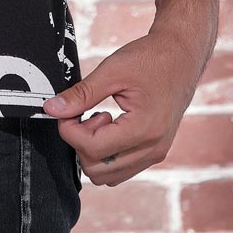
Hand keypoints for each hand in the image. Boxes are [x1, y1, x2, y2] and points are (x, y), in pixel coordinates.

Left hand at [41, 23, 209, 185]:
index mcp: (144, 129)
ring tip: (99, 118)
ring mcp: (156, 154)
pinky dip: (106, 153)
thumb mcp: (111, 70)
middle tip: (84, 113)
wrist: (181, 57)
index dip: (70, 131)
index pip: (93, 149)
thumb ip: (81, 94)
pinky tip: (109, 125)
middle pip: (98, 169)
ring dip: (93, 151)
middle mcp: (153, 149)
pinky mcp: (155, 152)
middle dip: (80, 142)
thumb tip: (51, 109)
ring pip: (109, 175)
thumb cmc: (150, 59)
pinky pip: (121, 169)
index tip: (65, 111)